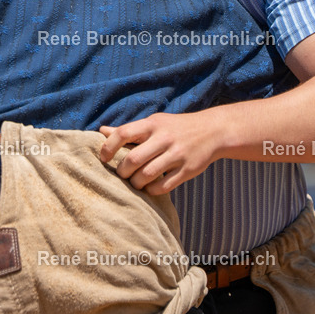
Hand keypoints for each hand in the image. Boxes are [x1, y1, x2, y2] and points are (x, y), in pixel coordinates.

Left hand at [99, 111, 218, 194]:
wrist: (213, 131)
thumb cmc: (175, 127)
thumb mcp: (154, 123)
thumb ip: (129, 130)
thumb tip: (102, 131)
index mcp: (153, 124)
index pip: (123, 133)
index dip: (108, 147)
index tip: (104, 159)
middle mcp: (164, 138)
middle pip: (133, 159)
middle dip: (122, 171)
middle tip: (122, 175)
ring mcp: (177, 154)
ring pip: (147, 174)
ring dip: (136, 183)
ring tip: (135, 183)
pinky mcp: (188, 170)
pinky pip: (164, 186)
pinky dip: (152, 190)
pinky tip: (149, 188)